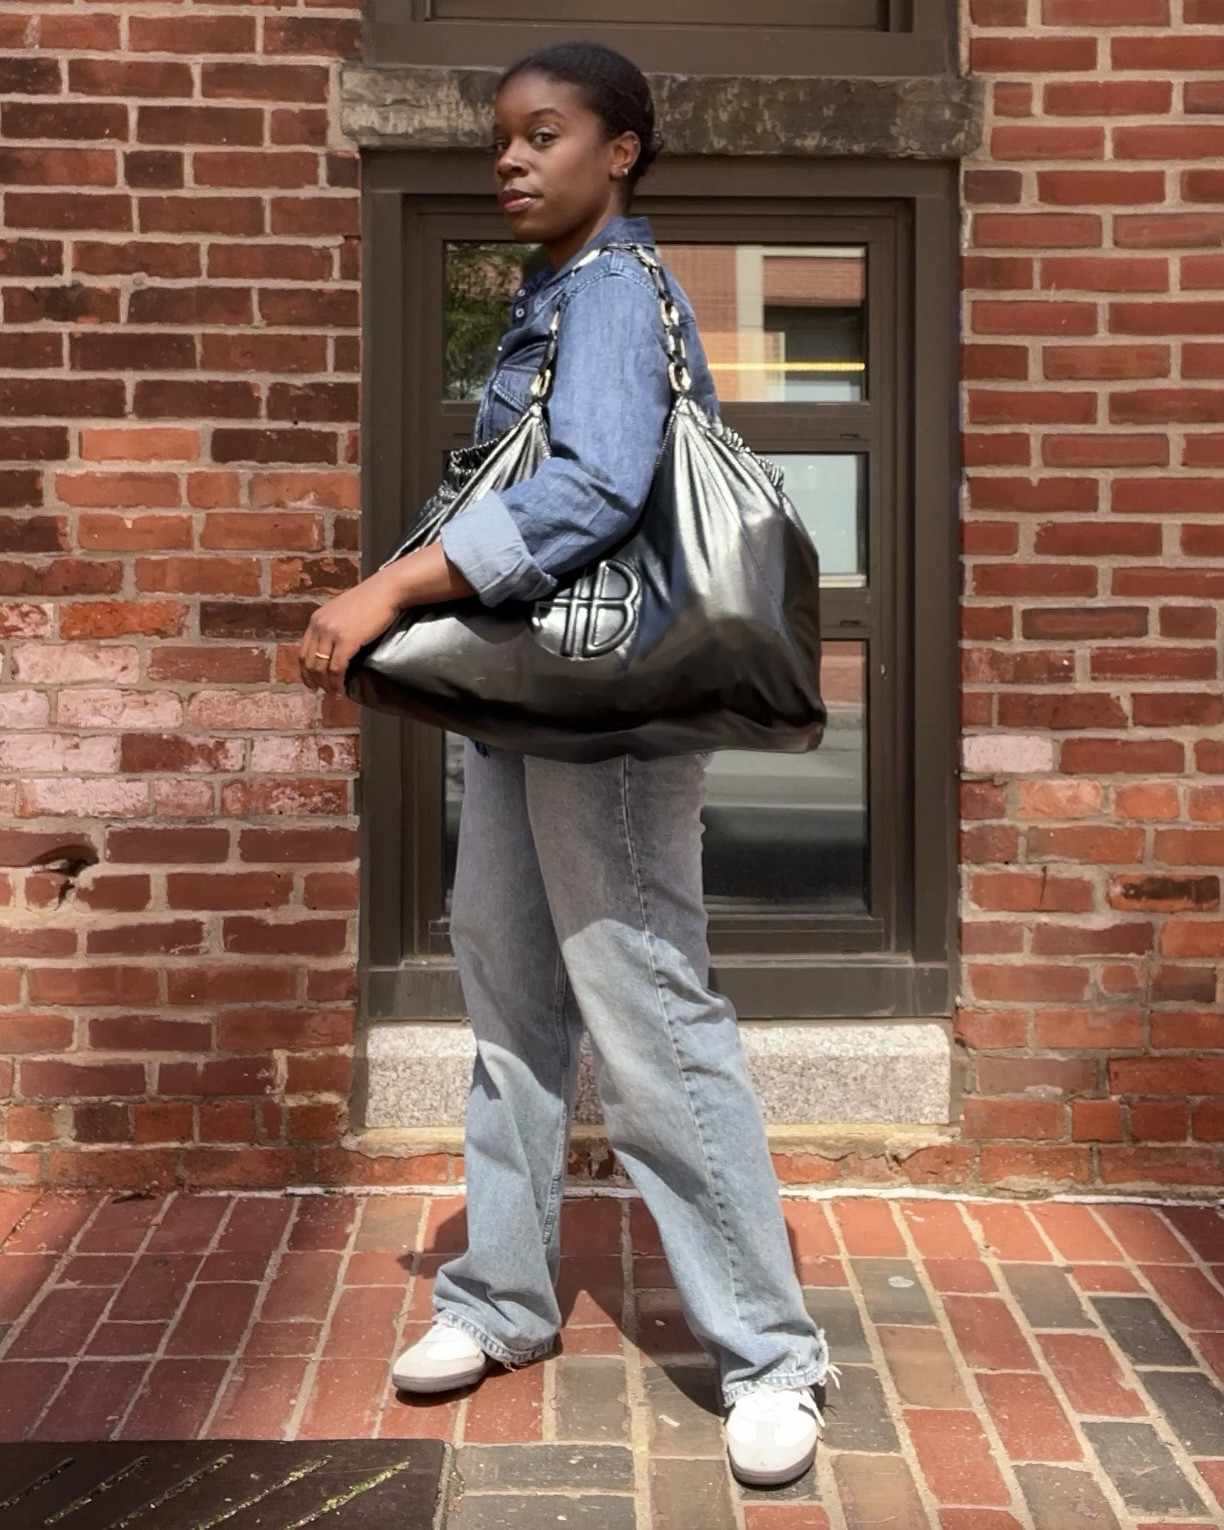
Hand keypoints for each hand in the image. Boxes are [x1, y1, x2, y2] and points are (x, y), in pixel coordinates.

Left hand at [298, 544, 474, 695]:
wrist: (386, 590)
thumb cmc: (371, 600)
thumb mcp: (343, 612)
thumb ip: (334, 626)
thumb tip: (336, 645)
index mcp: (316, 620)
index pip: (303, 651)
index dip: (305, 671)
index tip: (311, 683)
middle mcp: (319, 626)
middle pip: (309, 662)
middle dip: (314, 681)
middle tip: (323, 692)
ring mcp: (332, 633)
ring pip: (321, 668)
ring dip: (326, 685)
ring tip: (334, 694)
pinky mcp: (347, 640)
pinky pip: (337, 668)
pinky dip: (337, 682)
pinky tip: (342, 689)